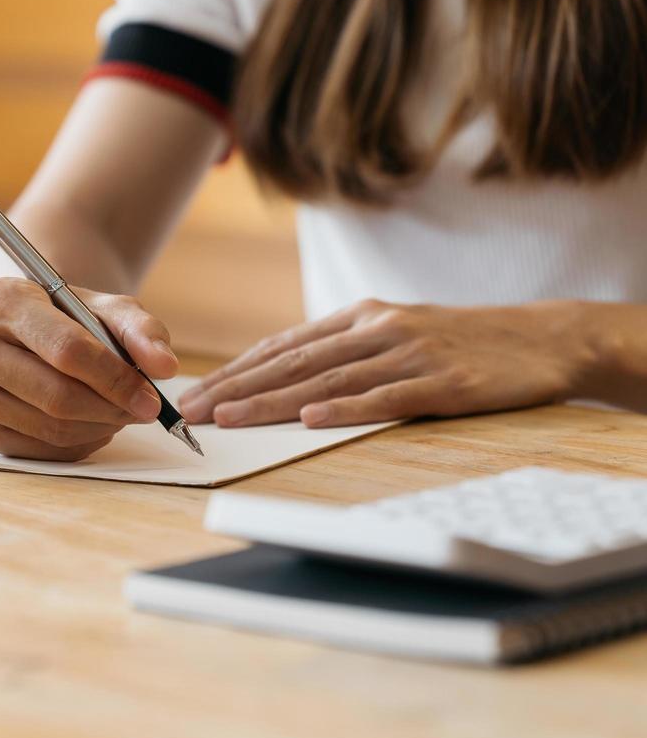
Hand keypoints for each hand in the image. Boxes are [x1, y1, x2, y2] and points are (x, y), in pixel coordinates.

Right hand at [0, 278, 178, 460]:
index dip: (115, 378)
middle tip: (143, 410)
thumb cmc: (66, 316)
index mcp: (0, 300)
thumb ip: (141, 330)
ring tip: (118, 411)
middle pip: (57, 396)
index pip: (66, 350)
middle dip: (112, 409)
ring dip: (99, 427)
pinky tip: (92, 423)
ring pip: (50, 428)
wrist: (21, 329)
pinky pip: (40, 450)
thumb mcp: (104, 307)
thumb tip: (164, 367)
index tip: (152, 397)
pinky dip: (78, 443)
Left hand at [178, 299, 591, 427]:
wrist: (546, 337)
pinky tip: (311, 419)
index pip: (284, 346)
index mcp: (360, 318)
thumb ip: (348, 350)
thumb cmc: (463, 342)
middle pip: (293, 362)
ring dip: (273, 401)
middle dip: (237, 388)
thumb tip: (289, 378)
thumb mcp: (398, 333)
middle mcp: (377, 329)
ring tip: (229, 419)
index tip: (196, 391)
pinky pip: (385, 397)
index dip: (236, 369)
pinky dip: (345, 409)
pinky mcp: (444, 382)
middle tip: (192, 410)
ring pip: (328, 380)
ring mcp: (409, 353)